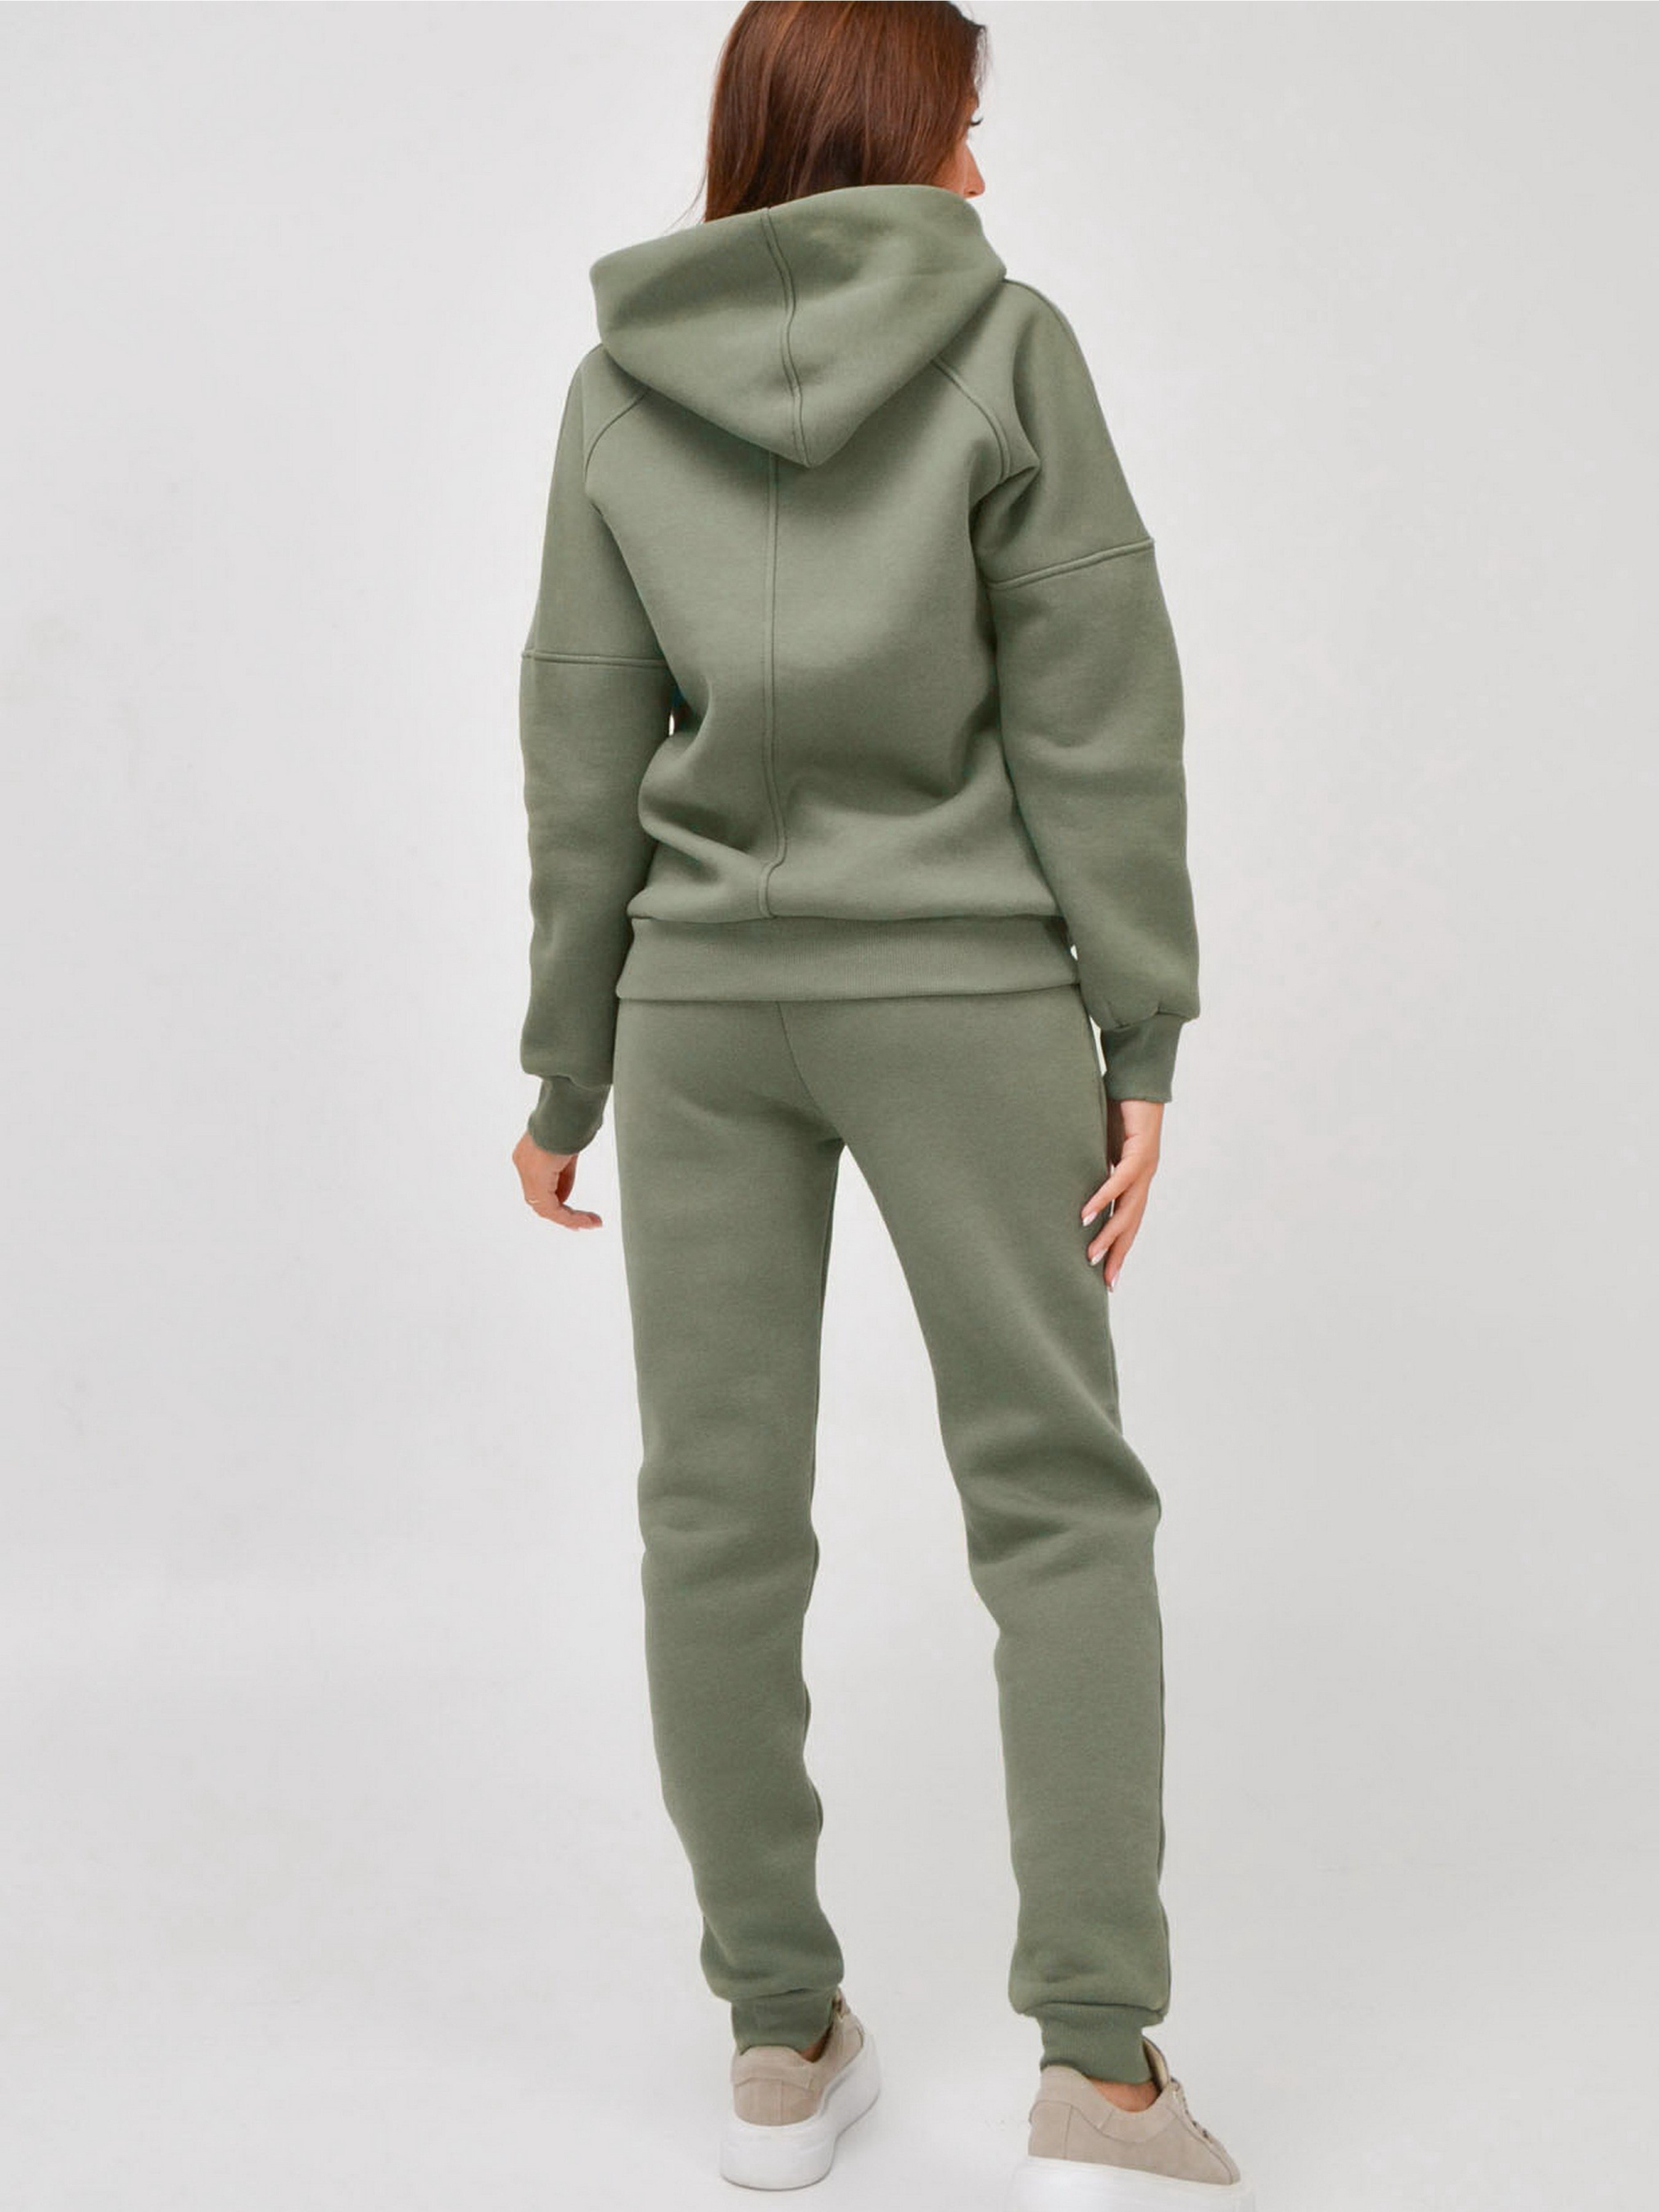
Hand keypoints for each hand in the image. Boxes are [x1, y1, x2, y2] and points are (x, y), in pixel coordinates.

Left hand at [512, 1129, 601, 1229]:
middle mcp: (523, 1165)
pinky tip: (586, 1220)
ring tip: (592, 1222)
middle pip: (540, 1200)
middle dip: (564, 1213)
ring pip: (545, 1208)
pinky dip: (569, 1217)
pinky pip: (551, 1208)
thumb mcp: (568, 1152)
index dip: (558, 1202)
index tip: (577, 1212)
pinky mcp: (537, 1178)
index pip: (540, 1187)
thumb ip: (564, 1174)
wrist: (568, 1108)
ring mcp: (527, 1172)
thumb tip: (564, 1197)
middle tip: (586, 1222)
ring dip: (570, 1218)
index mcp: (528, 1156)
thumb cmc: (571, 1121)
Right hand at [1081, 1098, 1163, 1289]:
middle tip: (1105, 1282)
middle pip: (1131, 1224)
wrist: (1138, 1077)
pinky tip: (1088, 1214)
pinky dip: (1104, 1198)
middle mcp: (1143, 1177)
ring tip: (1091, 1255)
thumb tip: (1066, 1180)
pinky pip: (1121, 1180)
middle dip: (1118, 1253)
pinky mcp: (1141, 1150)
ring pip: (1128, 1209)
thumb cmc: (1117, 1106)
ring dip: (1109, 1233)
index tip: (1108, 1276)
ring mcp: (1145, 1166)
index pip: (1126, 1220)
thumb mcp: (1099, 1143)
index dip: (1118, 1247)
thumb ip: (1091, 1163)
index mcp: (1134, 1179)